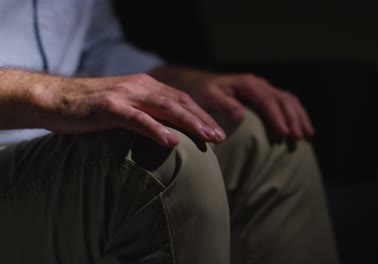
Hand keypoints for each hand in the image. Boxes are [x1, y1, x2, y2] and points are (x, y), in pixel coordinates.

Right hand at [0, 70, 224, 146]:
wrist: (54, 98)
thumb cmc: (90, 108)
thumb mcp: (123, 107)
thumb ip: (145, 114)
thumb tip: (167, 133)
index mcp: (145, 85)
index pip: (181, 99)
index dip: (201, 114)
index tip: (217, 131)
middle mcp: (139, 86)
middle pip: (180, 102)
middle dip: (203, 120)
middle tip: (221, 137)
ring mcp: (125, 96)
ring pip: (165, 108)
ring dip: (189, 124)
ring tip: (207, 138)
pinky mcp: (109, 108)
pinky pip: (138, 119)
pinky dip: (157, 130)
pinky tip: (172, 141)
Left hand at [150, 67, 314, 139]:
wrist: (199, 83)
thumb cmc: (202, 91)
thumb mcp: (209, 97)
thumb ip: (225, 105)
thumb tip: (242, 116)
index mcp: (247, 84)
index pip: (268, 100)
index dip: (277, 117)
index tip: (284, 133)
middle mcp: (258, 84)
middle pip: (282, 99)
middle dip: (292, 118)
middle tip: (298, 137)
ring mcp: (263, 88)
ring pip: (288, 100)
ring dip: (298, 116)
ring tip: (307, 134)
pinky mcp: (264, 95)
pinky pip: (285, 101)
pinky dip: (296, 113)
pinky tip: (303, 125)